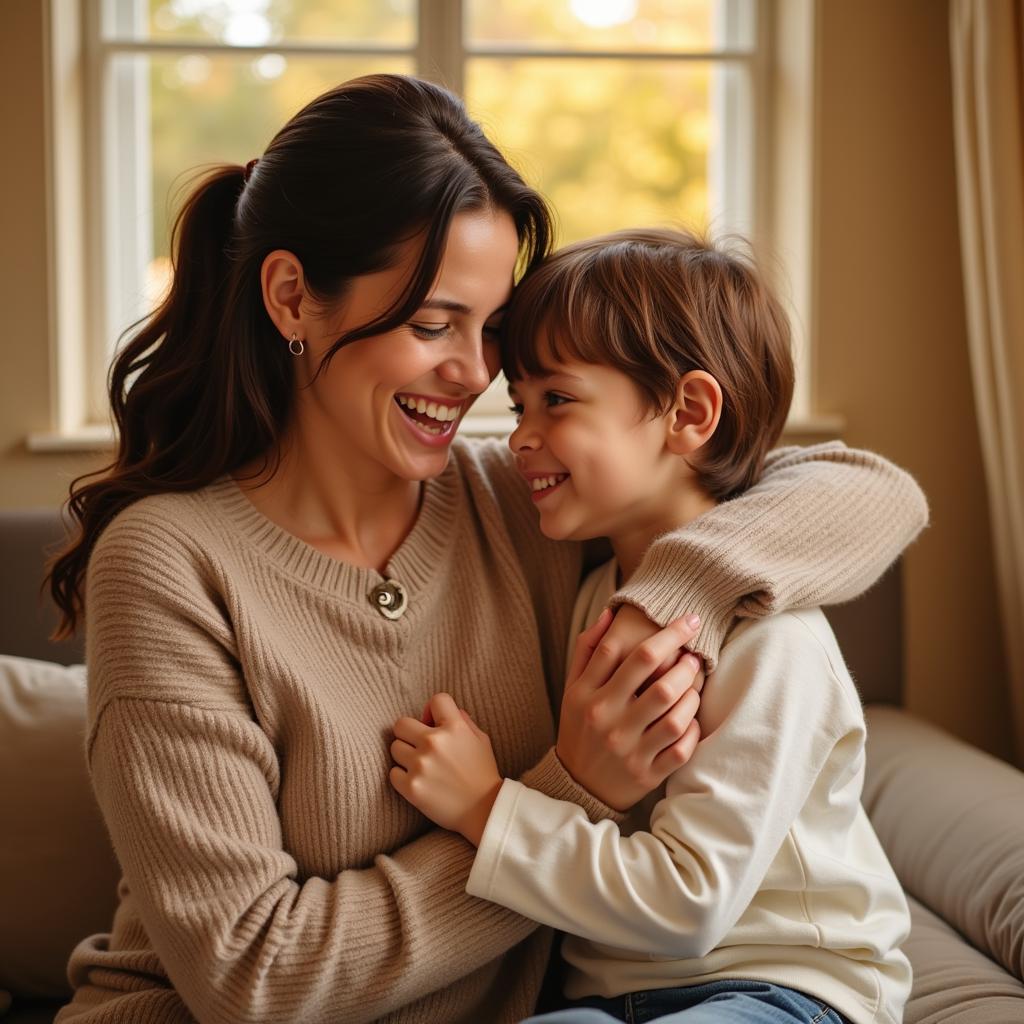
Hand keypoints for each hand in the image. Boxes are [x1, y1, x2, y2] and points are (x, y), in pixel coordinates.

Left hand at [389, 693, 502, 845]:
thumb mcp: (481, 740)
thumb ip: (462, 720)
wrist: (485, 811)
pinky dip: (402, 777)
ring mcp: (421, 765)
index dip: (433, 711)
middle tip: (420, 745)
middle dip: (410, 733)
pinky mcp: (411, 787)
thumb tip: (437, 712)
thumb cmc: (483, 774)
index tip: (434, 723)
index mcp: (455, 727)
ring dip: (405, 755)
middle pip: (402, 723)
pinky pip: (393, 773)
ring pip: (395, 747)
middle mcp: (435, 742)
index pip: (436, 700)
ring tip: (421, 766)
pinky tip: (418, 781)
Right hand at [556, 605, 703, 811]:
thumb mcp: (574, 689)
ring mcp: (627, 749)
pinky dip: (692, 730)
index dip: (663, 632)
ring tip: (693, 684)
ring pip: (674, 715)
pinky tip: (690, 718)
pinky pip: (680, 749)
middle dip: (684, 660)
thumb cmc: (580, 727)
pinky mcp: (646, 774)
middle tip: (694, 654)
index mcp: (586, 695)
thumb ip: (588, 650)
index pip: (624, 651)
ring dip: (692, 695)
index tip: (687, 620)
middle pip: (656, 681)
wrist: (576, 786)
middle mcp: (606, 720)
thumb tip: (609, 614)